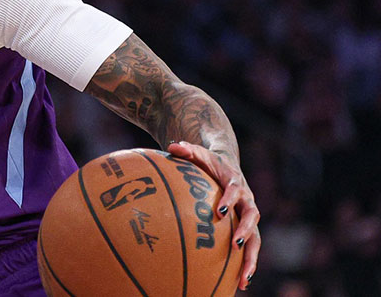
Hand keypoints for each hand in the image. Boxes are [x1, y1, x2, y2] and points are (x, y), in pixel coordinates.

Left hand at [168, 141, 259, 289]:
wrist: (227, 165)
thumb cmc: (208, 161)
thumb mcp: (197, 153)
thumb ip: (186, 149)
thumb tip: (172, 145)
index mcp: (235, 182)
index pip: (235, 190)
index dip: (229, 200)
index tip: (219, 211)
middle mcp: (247, 200)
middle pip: (252, 217)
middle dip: (246, 231)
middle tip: (236, 245)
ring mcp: (249, 216)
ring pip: (256, 238)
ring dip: (251, 258)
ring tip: (244, 278)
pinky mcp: (247, 228)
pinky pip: (249, 249)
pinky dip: (246, 265)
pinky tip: (239, 284)